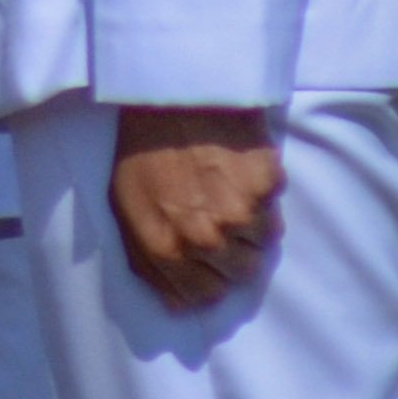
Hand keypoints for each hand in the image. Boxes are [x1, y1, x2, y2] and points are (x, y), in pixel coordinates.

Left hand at [109, 105, 282, 311]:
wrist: (168, 92)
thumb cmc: (139, 148)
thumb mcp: (122, 206)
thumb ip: (146, 262)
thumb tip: (177, 306)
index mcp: (167, 247)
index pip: (206, 296)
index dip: (208, 279)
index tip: (207, 260)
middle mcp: (207, 238)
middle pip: (242, 273)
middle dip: (233, 253)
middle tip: (221, 220)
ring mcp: (240, 211)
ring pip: (264, 240)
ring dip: (252, 223)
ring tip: (230, 190)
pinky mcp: (267, 182)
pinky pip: (275, 203)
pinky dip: (263, 191)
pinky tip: (239, 168)